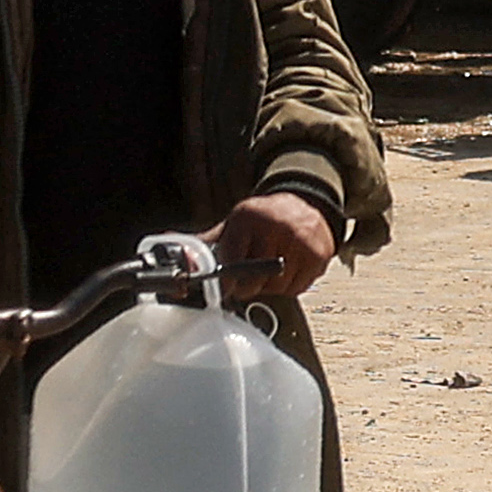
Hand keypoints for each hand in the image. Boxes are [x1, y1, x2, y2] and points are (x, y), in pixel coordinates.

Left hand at [209, 189, 341, 298]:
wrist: (304, 203)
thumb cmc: (264, 219)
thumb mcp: (236, 223)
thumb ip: (209, 241)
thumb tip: (173, 246)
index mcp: (249, 217)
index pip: (232, 260)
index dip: (226, 281)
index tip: (225, 288)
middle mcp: (276, 227)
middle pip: (254, 280)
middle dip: (248, 286)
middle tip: (247, 282)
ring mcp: (300, 241)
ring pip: (276, 287)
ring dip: (269, 287)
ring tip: (269, 270)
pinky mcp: (318, 255)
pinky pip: (296, 288)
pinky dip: (289, 286)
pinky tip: (287, 270)